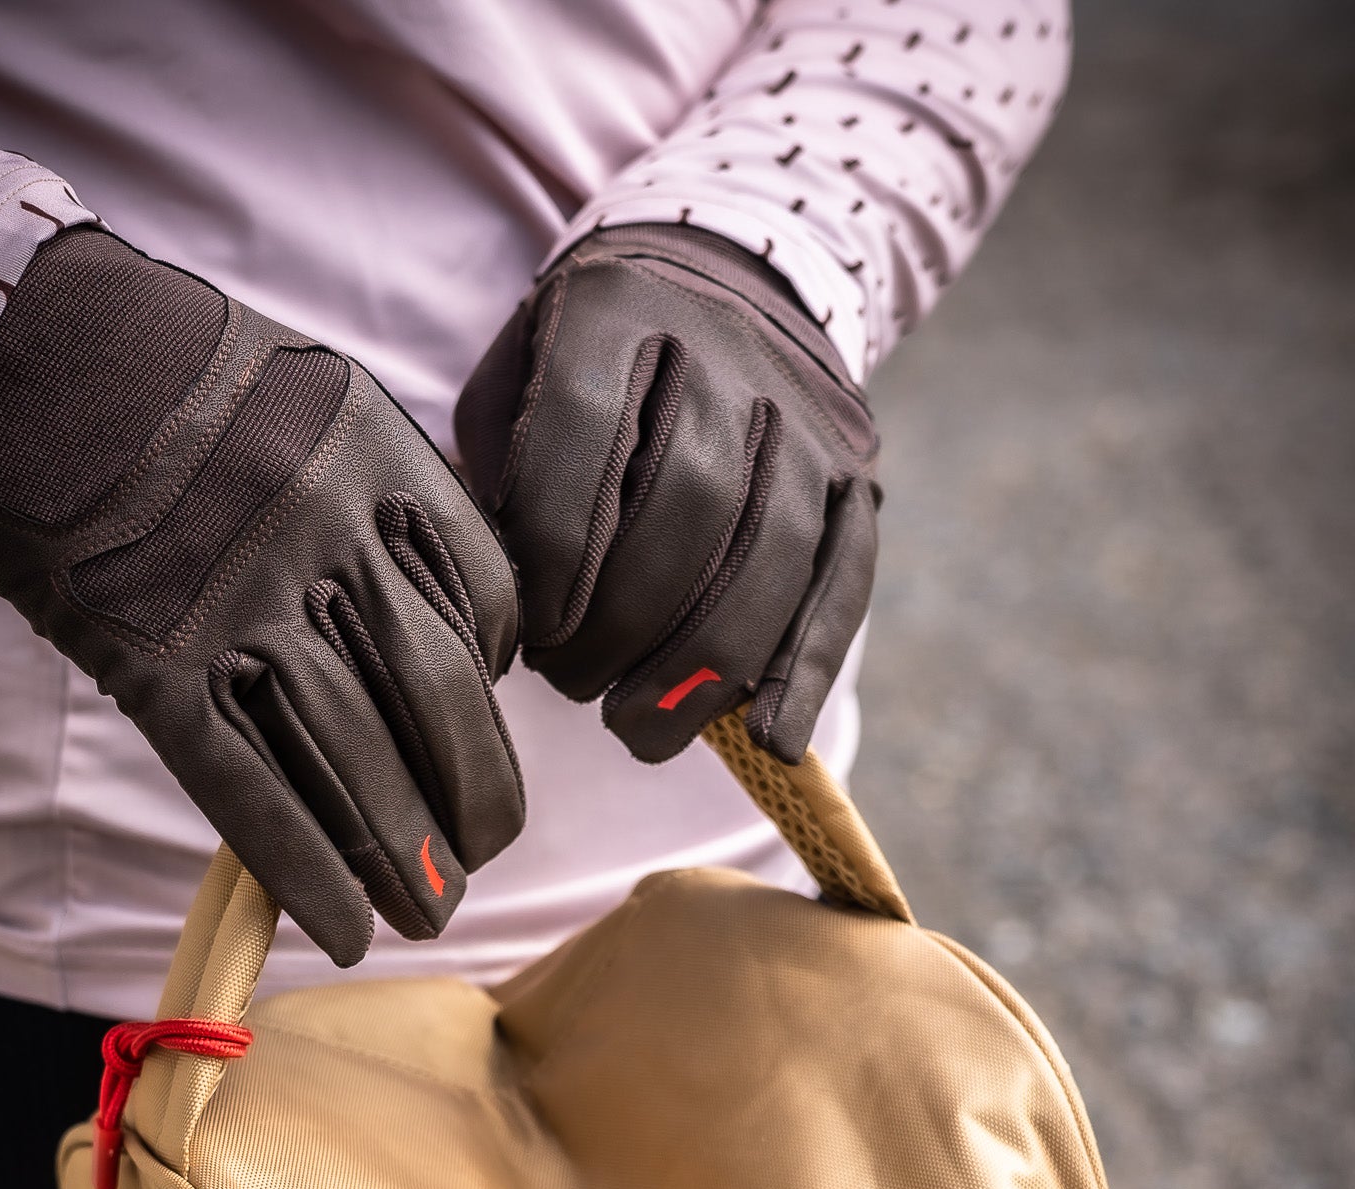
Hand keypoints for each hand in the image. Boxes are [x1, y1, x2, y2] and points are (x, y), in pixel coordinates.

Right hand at [0, 229, 522, 965]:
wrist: (20, 353)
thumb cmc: (169, 377)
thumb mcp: (314, 398)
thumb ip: (384, 501)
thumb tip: (442, 623)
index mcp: (381, 464)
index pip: (488, 606)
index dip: (490, 676)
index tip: (476, 709)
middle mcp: (329, 540)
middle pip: (440, 703)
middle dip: (476, 798)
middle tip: (481, 852)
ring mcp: (242, 611)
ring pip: (360, 767)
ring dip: (406, 860)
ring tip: (430, 912)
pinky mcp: (160, 671)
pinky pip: (255, 796)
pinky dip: (307, 875)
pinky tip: (343, 927)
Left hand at [455, 223, 878, 766]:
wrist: (725, 282)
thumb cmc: (586, 363)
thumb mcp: (515, 376)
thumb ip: (498, 471)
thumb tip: (510, 605)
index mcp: (619, 307)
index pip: (587, 433)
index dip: (559, 555)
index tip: (533, 633)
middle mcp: (728, 347)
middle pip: (690, 502)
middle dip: (622, 622)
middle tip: (571, 684)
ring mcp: (806, 416)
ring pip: (770, 553)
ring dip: (700, 666)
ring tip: (636, 731)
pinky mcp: (856, 478)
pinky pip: (844, 582)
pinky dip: (806, 670)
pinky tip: (771, 741)